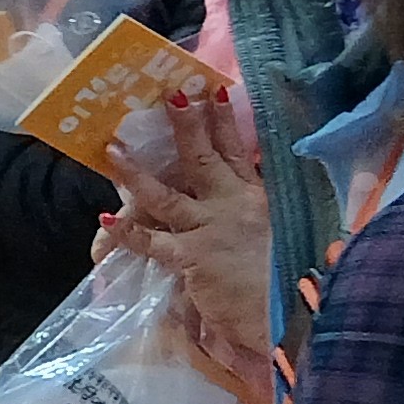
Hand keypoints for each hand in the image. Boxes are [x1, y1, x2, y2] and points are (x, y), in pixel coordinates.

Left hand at [100, 92, 275, 377]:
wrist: (298, 312)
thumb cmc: (297, 283)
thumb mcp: (288, 241)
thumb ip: (264, 224)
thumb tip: (252, 219)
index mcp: (259, 201)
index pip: (238, 153)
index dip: (224, 122)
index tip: (214, 91)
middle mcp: (233, 206)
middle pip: (203, 158)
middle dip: (185, 125)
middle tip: (168, 95)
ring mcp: (210, 228)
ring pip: (165, 193)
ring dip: (135, 172)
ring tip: (112, 149)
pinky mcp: (192, 256)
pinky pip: (152, 241)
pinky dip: (127, 232)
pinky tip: (106, 219)